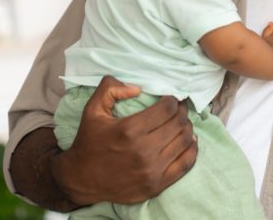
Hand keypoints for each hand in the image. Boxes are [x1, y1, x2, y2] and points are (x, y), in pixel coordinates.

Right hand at [53, 76, 196, 204]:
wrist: (80, 179)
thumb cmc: (89, 142)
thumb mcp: (93, 110)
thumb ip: (110, 89)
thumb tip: (138, 88)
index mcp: (129, 130)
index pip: (166, 109)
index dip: (172, 100)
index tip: (171, 99)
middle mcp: (143, 151)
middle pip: (178, 123)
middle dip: (181, 112)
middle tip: (179, 109)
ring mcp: (151, 170)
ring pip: (184, 141)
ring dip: (187, 128)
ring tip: (182, 123)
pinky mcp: (156, 185)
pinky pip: (185, 164)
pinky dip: (192, 150)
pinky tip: (189, 141)